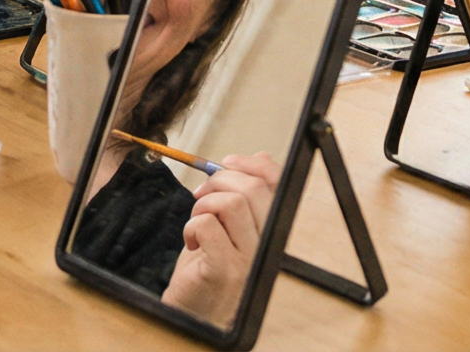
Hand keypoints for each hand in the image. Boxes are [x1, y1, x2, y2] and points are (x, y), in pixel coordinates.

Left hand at [161, 152, 279, 324]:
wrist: (196, 311)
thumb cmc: (210, 266)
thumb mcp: (230, 225)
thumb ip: (246, 194)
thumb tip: (261, 158)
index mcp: (272, 228)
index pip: (278, 183)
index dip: (252, 165)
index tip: (227, 162)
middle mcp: (267, 245)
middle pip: (253, 189)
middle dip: (219, 180)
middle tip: (201, 195)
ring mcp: (249, 260)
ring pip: (232, 204)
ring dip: (203, 205)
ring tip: (196, 221)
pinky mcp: (224, 270)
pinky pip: (208, 225)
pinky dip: (191, 226)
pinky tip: (192, 242)